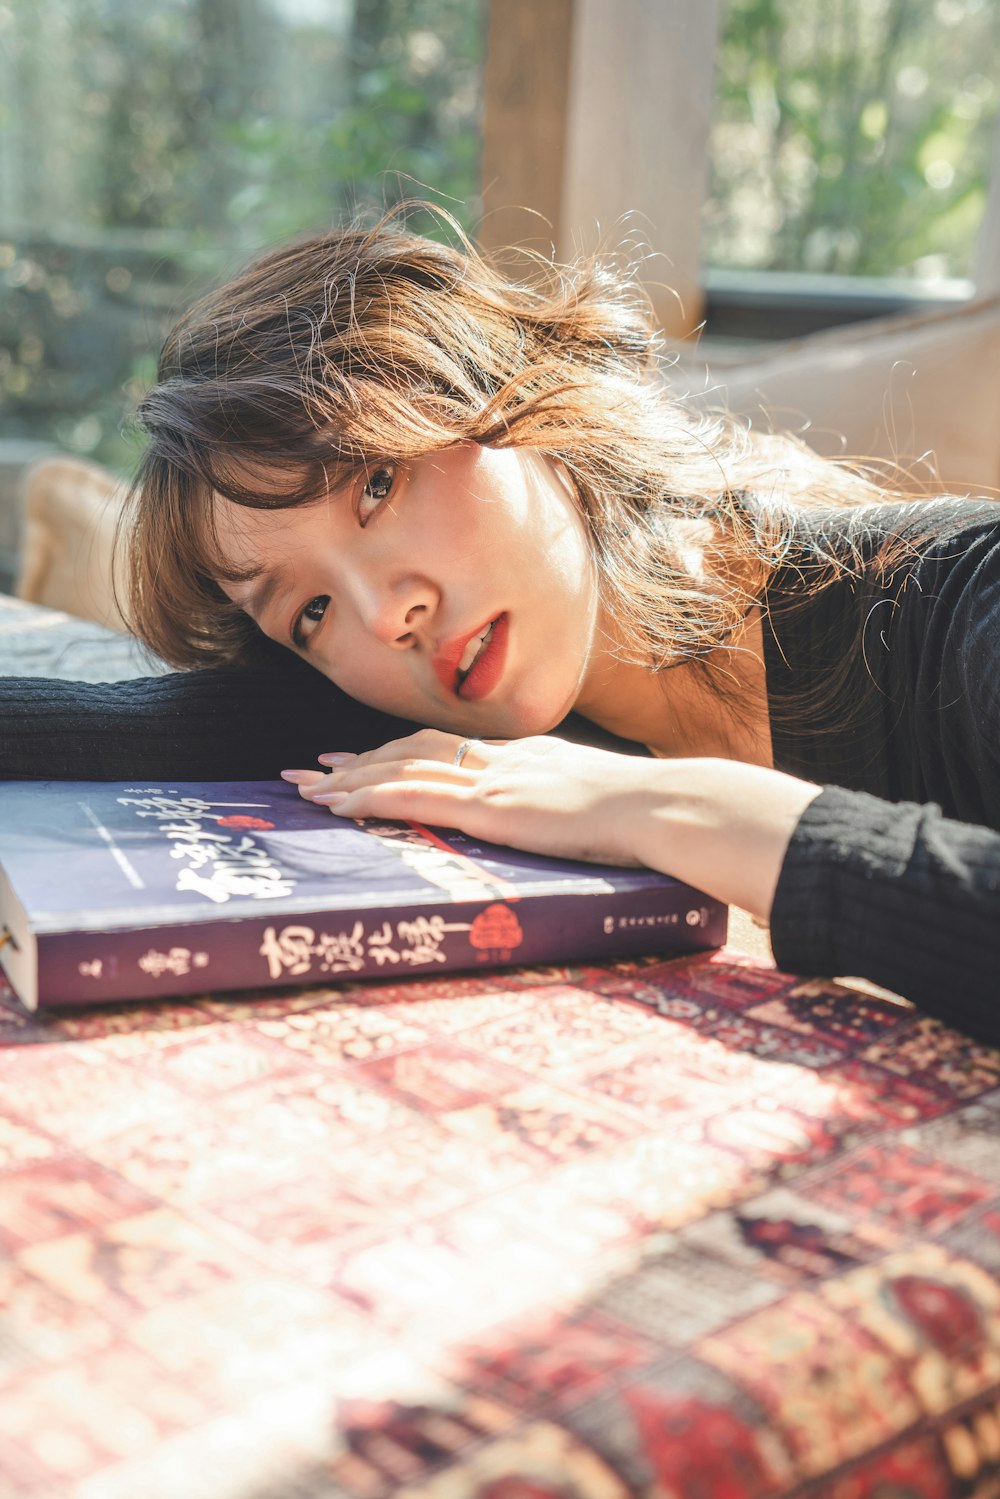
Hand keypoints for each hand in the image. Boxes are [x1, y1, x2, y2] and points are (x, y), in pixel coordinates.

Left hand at [281, 730, 822, 921]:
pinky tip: (340, 805)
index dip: (400, 751)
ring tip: (307, 788)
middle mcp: (501, 760)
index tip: (363, 755)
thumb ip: (577, 805)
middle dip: (358, 759)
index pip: (448, 747)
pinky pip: (414, 799)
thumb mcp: (604, 802)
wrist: (660, 806)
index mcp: (526, 757)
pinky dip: (370, 798)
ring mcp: (493, 781)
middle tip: (313, 767)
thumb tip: (579, 821)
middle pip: (412, 750)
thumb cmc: (647, 813)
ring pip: (401, 770)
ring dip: (349, 778)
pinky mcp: (490, 808)